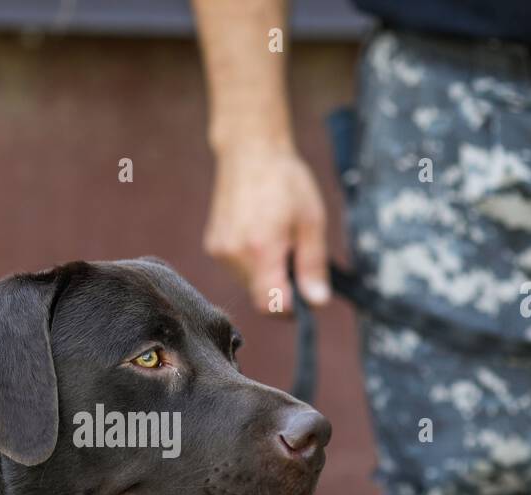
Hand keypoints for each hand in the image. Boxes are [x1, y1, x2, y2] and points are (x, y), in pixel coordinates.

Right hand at [204, 142, 331, 314]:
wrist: (250, 151)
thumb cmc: (285, 181)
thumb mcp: (312, 222)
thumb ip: (313, 266)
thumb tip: (317, 302)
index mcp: (261, 249)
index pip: (271, 305)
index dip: (291, 308)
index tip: (305, 297)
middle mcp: (234, 255)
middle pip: (260, 297)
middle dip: (281, 287)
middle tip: (295, 255)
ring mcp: (220, 251)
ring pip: (248, 285)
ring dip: (266, 275)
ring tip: (277, 239)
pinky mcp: (213, 246)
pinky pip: (237, 270)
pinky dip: (252, 263)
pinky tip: (260, 234)